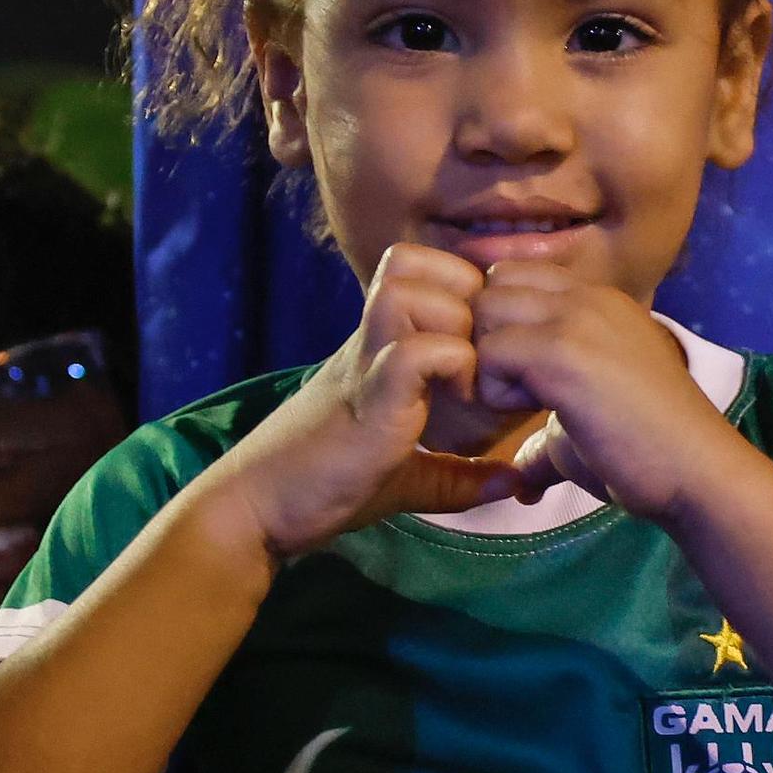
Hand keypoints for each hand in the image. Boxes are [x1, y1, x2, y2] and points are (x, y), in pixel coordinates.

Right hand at [204, 246, 530, 560]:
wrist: (258, 509)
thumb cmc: (327, 486)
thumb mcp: (409, 477)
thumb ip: (459, 476)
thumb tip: (514, 482)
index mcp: (382, 346)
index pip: (427, 271)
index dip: (472, 294)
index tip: (497, 349)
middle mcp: (370, 339)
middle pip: (422, 264)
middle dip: (471, 301)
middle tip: (493, 359)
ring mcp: (364, 362)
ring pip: (414, 289)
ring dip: (458, 325)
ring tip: (475, 378)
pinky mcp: (366, 396)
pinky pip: (414, 350)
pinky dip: (450, 366)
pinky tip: (461, 404)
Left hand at [471, 265, 742, 522]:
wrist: (695, 471)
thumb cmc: (651, 452)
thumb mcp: (593, 419)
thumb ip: (553, 428)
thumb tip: (524, 483)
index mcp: (600, 300)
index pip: (516, 275)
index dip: (503, 324)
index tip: (525, 377)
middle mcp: (588, 295)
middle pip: (493, 286)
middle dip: (488, 336)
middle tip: (516, 389)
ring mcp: (576, 316)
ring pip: (484, 311)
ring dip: (490, 360)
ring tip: (527, 402)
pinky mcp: (563, 351)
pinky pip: (490, 354)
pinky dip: (497, 392)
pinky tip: (537, 413)